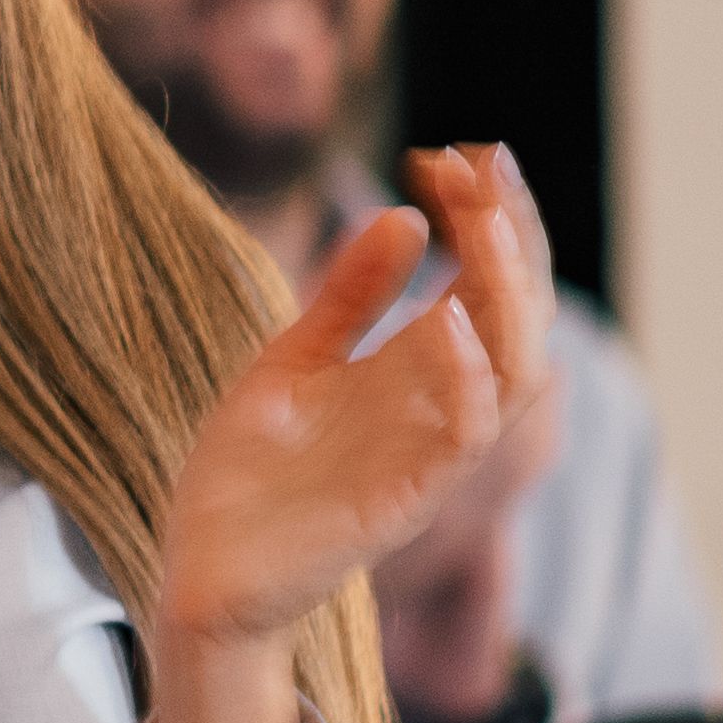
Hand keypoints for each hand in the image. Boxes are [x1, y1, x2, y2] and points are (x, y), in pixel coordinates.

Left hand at [136, 144, 548, 722]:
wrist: (204, 569)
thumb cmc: (250, 474)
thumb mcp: (293, 361)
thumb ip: (348, 298)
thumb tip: (404, 215)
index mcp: (413, 372)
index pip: (482, 282)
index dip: (485, 216)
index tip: (455, 152)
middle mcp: (435, 407)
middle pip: (518, 314)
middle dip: (513, 237)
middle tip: (484, 169)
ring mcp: (426, 454)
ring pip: (516, 373)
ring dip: (508, 297)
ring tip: (487, 229)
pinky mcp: (403, 500)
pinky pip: (462, 440)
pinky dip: (470, 382)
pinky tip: (449, 323)